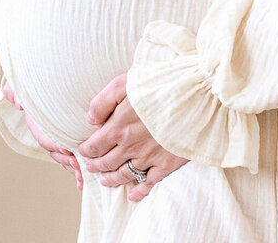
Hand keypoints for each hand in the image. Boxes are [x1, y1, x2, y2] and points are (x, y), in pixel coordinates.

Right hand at [2, 78, 82, 191]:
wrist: (51, 76)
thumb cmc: (36, 80)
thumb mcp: (24, 83)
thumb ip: (14, 90)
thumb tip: (18, 103)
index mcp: (37, 123)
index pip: (44, 138)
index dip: (55, 145)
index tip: (67, 150)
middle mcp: (48, 132)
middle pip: (55, 152)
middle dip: (66, 160)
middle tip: (77, 164)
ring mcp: (59, 137)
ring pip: (64, 157)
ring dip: (72, 167)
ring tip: (82, 172)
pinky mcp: (71, 138)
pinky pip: (73, 155)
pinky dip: (77, 168)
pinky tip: (83, 180)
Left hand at [77, 72, 187, 201]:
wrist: (194, 97)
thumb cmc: (159, 84)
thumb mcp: (124, 83)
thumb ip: (103, 102)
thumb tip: (90, 120)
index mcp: (117, 128)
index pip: (95, 145)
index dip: (86, 150)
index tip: (83, 151)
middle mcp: (130, 147)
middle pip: (107, 162)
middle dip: (97, 165)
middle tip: (91, 166)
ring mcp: (149, 158)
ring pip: (124, 174)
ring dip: (112, 179)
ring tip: (105, 180)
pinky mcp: (167, 164)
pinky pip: (149, 183)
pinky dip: (139, 191)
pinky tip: (133, 194)